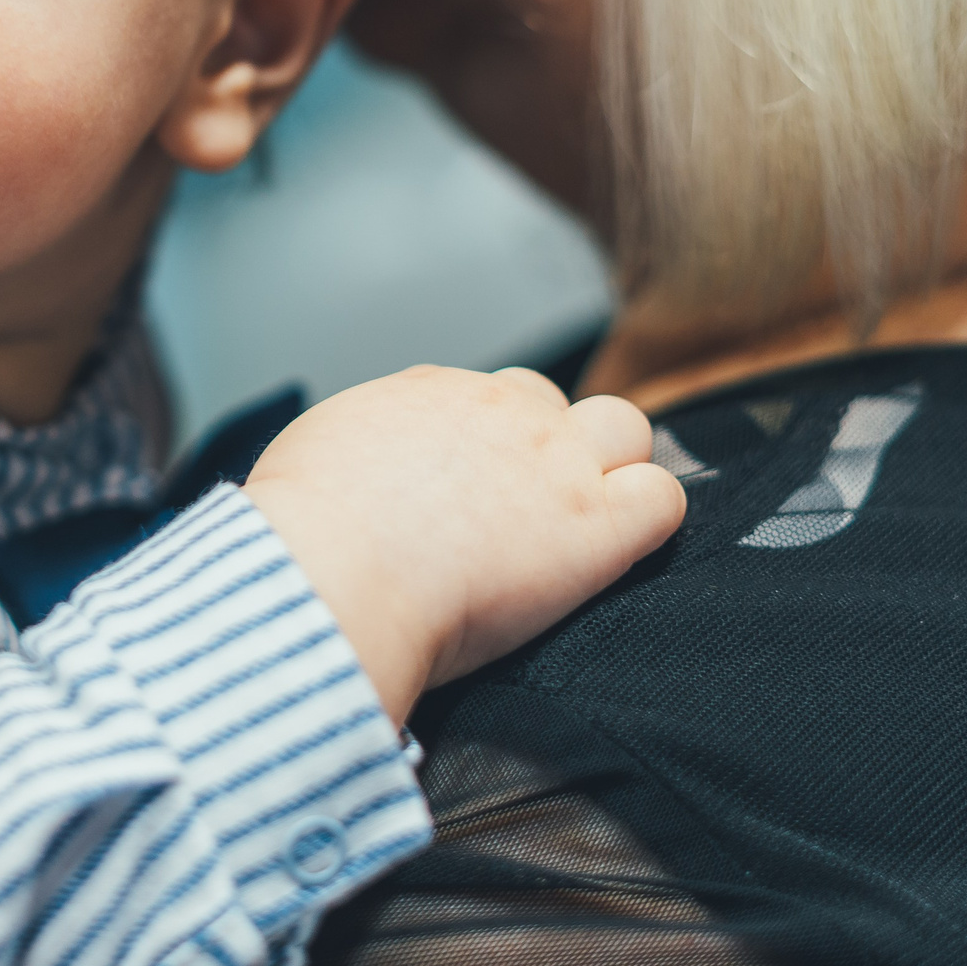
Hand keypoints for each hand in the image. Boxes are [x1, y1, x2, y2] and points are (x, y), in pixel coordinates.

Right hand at [243, 366, 682, 723]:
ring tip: (577, 531)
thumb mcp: (310, 460)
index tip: (468, 493)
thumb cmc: (302, 533)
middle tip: (524, 512)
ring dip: (610, 470)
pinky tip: (613, 558)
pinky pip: (663, 499)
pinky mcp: (595, 522)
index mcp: (427, 395)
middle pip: (554, 399)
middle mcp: (498, 410)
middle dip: (548, 444)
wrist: (329, 571)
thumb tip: (347, 478)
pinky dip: (648, 522)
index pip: (484, 399)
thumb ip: (352, 457)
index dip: (485, 448)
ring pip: (625, 429)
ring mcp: (553, 459)